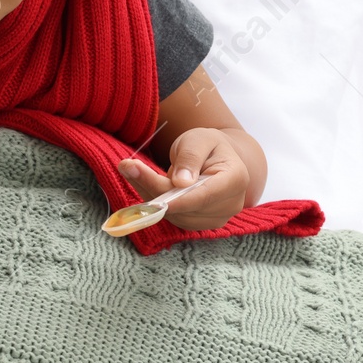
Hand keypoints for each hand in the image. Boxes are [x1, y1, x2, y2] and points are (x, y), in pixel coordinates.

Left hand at [118, 128, 249, 230]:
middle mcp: (231, 204)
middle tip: (126, 166)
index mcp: (236, 179)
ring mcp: (217, 218)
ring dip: (151, 196)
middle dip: (155, 189)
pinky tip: (143, 184)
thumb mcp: (198, 139)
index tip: (153, 200)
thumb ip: (190, 157)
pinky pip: (174, 218)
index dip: (178, 201)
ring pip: (177, 215)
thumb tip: (181, 182)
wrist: (216, 157)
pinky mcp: (201, 223)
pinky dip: (156, 204)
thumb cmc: (208, 145)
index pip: (205, 196)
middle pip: (187, 207)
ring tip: (131, 170)